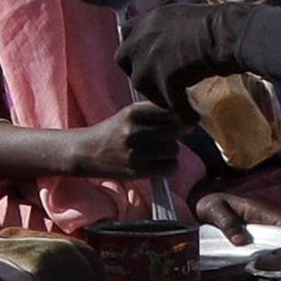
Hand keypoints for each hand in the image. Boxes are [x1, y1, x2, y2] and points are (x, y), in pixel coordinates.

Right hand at [60, 104, 188, 178]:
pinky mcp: (138, 170)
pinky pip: (171, 168)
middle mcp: (133, 131)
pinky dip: (168, 167)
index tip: (180, 120)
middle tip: (163, 137)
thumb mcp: (130, 115)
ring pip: (174, 150)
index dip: (180, 116)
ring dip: (170, 152)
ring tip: (155, 152)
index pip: (171, 110)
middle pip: (177, 130)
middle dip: (176, 134)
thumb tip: (192, 123)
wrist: (87, 152)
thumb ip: (158, 114)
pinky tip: (156, 163)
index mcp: (132, 112)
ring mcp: (135, 152)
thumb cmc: (115, 131)